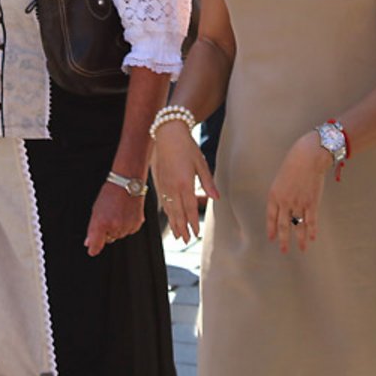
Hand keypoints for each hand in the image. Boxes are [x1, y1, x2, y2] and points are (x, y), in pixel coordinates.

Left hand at [84, 182, 144, 256]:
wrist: (127, 183)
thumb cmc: (110, 194)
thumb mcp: (96, 210)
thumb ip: (92, 229)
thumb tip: (88, 243)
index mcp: (101, 224)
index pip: (96, 245)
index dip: (93, 248)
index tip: (92, 250)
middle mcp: (114, 228)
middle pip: (109, 239)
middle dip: (107, 231)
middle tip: (108, 216)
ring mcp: (126, 227)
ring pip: (119, 235)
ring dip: (118, 228)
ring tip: (118, 212)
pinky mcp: (136, 226)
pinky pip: (129, 231)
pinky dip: (127, 225)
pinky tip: (126, 213)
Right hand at [150, 120, 218, 242]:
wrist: (167, 134)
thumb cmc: (187, 147)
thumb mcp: (201, 163)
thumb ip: (208, 183)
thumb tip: (216, 198)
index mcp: (185, 184)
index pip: (190, 209)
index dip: (193, 223)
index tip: (196, 233)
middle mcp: (172, 187)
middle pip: (178, 213)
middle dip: (183, 228)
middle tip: (186, 240)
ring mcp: (164, 185)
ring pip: (169, 210)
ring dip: (174, 223)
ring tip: (178, 235)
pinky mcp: (158, 182)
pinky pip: (163, 202)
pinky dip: (167, 212)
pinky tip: (170, 217)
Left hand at [265, 132, 330, 252]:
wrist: (308, 157)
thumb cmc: (293, 165)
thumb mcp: (280, 179)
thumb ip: (280, 194)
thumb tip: (283, 207)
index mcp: (274, 195)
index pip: (271, 217)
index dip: (271, 229)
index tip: (272, 238)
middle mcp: (285, 202)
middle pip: (283, 225)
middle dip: (283, 239)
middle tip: (284, 250)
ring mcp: (298, 203)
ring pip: (299, 226)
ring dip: (300, 239)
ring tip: (302, 249)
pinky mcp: (311, 202)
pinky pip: (311, 220)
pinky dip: (312, 230)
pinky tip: (313, 238)